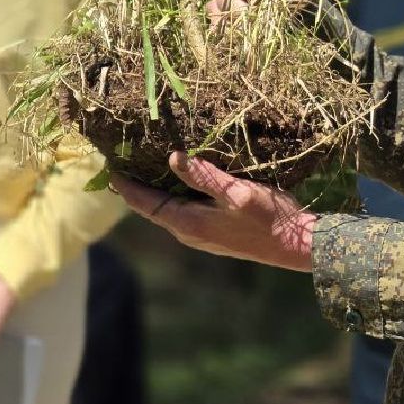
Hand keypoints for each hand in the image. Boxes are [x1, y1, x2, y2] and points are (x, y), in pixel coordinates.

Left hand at [111, 152, 315, 272]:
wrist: (294, 245)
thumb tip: (172, 158)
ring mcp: (201, 236)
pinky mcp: (213, 233)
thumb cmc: (268, 217)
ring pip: (168, 210)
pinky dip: (174, 195)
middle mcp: (188, 233)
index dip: (125, 185)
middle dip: (137, 185)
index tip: (109, 165)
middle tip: (125, 158)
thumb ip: (204, 177)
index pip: (144, 203)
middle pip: (152, 207)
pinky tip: (181, 180)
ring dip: (156, 189)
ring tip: (147, 164)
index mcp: (188, 223)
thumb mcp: (236, 193)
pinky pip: (183, 211)